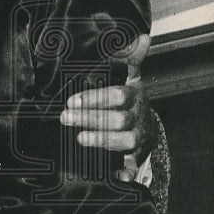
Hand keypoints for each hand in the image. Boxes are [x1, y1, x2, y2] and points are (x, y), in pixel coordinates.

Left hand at [60, 33, 156, 160]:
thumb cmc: (130, 98)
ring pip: (124, 141)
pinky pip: (133, 166)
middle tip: (65, 117)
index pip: (118, 95)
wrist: (147, 126)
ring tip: (80, 139)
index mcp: (135, 95)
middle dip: (91, 119)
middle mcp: (137, 117)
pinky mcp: (135, 156)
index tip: (72, 99)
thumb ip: (131, 57)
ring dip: (103, 141)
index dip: (96, 98)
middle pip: (118, 119)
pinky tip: (116, 176)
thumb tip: (142, 36)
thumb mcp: (130, 76)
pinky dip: (126, 172)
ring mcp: (137, 138)